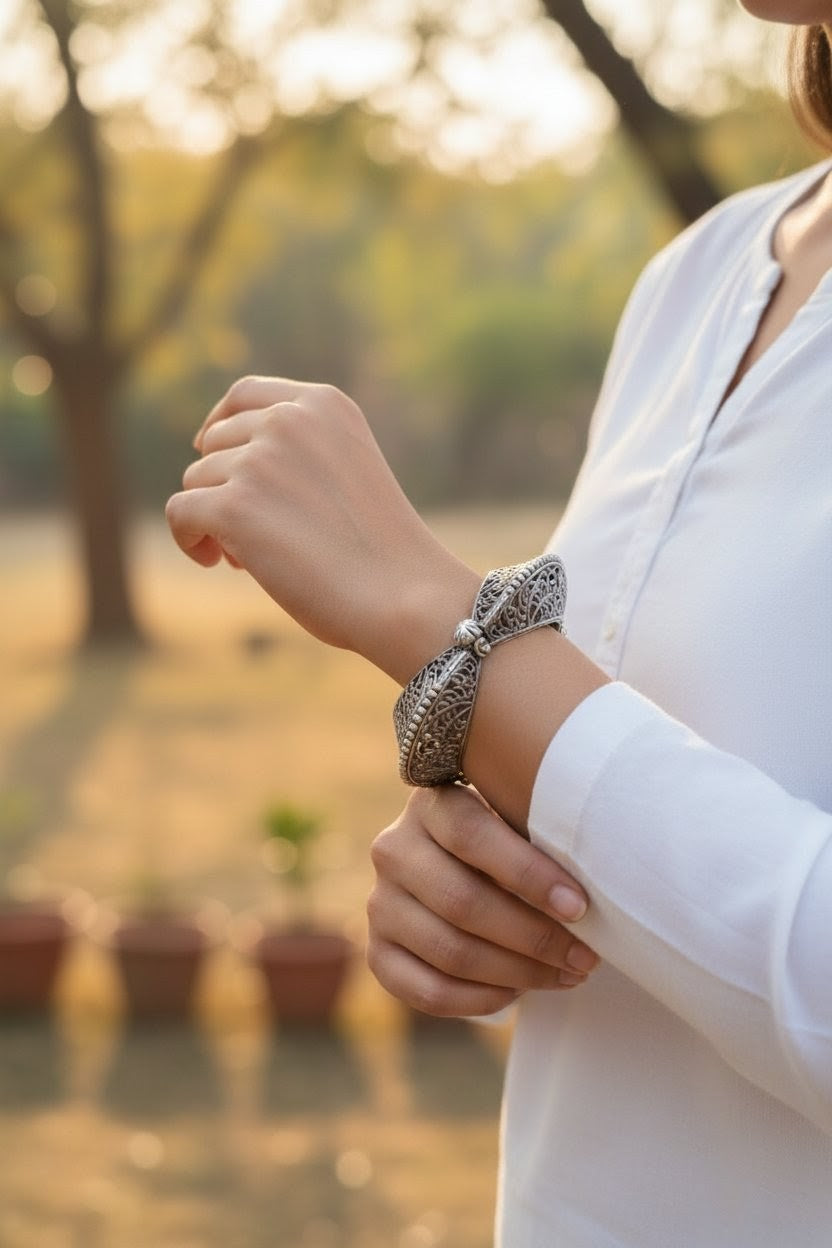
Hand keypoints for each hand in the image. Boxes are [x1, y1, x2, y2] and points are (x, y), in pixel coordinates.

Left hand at [165, 375, 477, 680]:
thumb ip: (298, 452)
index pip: (244, 394)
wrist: (405, 595)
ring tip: (256, 557)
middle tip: (258, 535)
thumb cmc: (381, 551)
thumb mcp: (346, 470)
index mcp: (324, 404)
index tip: (208, 450)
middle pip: (214, 444)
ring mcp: (259, 461)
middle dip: (224, 485)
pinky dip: (189, 539)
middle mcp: (288, 420)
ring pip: (196, 481)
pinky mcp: (235, 506)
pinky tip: (214, 561)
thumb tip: (213, 464)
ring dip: (214, 519)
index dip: (218, 423)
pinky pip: (180, 513)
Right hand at [366, 784, 599, 1016]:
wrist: (458, 866)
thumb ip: (540, 840)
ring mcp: (380, 903)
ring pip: (451, 951)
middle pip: (463, 902)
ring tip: (566, 974)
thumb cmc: (510, 841)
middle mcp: (393, 850)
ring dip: (519, 973)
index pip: (472, 836)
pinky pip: (427, 992)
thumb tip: (589, 896)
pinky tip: (517, 992)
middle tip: (586, 956)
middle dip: (535, 936)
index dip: (528, 875)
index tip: (580, 908)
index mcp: (431, 805)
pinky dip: (480, 1000)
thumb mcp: (518, 822)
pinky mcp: (377, 951)